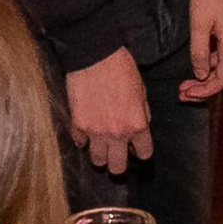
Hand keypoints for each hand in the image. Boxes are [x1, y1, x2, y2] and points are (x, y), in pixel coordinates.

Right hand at [66, 47, 154, 175]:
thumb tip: (140, 127)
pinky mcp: (78, 125)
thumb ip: (143, 113)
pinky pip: (80, 143)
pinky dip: (83, 139)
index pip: (144, 153)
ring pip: (97, 161)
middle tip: (116, 154)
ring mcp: (96, 132)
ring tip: (100, 144)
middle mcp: (117, 134)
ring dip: (100, 154)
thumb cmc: (121, 68)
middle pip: (118, 167)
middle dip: (118, 163)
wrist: (95, 56)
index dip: (140, 151)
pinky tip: (86, 130)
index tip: (135, 148)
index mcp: (137, 125)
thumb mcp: (142, 90)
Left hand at [181, 0, 222, 101]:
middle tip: (183, 93)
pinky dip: (210, 65)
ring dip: (206, 78)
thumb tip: (201, 75)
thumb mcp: (199, 25)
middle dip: (204, 89)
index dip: (206, 91)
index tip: (187, 93)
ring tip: (186, 83)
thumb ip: (200, 53)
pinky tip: (197, 65)